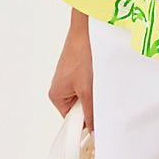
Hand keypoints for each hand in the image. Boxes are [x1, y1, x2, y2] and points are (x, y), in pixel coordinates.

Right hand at [48, 13, 94, 131]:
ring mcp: (71, 76)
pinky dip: (97, 80)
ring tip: (100, 79)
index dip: (86, 123)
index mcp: (57, 95)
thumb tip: (94, 132)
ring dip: (96, 91)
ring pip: (88, 94)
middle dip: (93, 103)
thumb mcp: (88, 90)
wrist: (88, 26)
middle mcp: (62, 87)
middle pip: (81, 107)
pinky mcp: (80, 67)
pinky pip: (90, 82)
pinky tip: (101, 71)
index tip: (99, 125)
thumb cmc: (82, 52)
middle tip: (100, 94)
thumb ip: (91, 114)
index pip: (73, 121)